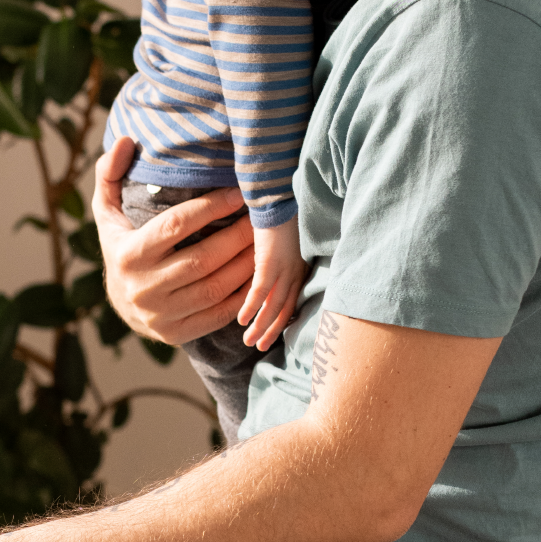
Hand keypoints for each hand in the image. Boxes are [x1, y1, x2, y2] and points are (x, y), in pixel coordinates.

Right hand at [93, 137, 254, 343]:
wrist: (119, 305)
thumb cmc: (121, 245)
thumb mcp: (107, 210)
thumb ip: (110, 173)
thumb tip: (126, 141)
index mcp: (127, 254)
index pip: (176, 225)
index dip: (210, 207)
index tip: (238, 192)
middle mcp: (143, 287)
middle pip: (203, 259)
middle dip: (238, 236)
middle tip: (262, 218)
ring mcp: (161, 314)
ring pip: (216, 287)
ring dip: (247, 264)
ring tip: (266, 243)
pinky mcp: (177, 334)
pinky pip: (219, 313)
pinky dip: (243, 294)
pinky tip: (258, 273)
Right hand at [238, 219, 305, 350]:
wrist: (280, 194)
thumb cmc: (280, 211)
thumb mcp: (283, 240)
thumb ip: (277, 256)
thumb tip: (264, 266)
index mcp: (298, 267)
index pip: (292, 301)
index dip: (281, 320)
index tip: (271, 334)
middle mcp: (295, 271)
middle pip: (285, 309)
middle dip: (272, 331)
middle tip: (259, 347)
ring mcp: (284, 267)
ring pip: (273, 305)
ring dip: (261, 326)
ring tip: (249, 342)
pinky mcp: (271, 261)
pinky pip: (260, 290)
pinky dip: (251, 307)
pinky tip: (242, 319)